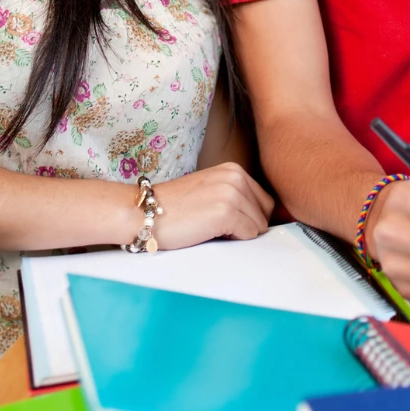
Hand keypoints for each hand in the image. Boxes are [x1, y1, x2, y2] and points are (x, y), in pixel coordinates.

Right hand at [149, 163, 273, 248]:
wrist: (143, 213)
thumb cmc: (174, 209)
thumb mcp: (211, 191)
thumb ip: (237, 197)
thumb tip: (264, 219)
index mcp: (234, 170)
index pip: (264, 201)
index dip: (249, 217)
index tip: (225, 220)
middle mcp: (236, 177)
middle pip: (265, 213)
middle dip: (247, 225)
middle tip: (217, 226)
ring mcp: (232, 193)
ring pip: (259, 226)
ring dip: (238, 234)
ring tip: (210, 228)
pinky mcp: (226, 212)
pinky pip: (249, 235)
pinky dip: (233, 240)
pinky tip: (209, 232)